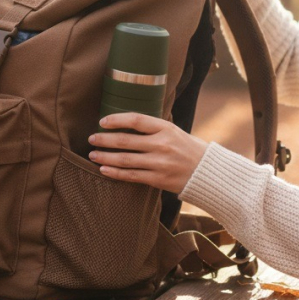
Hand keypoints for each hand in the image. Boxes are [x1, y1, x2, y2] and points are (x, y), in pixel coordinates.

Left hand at [88, 113, 208, 193]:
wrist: (207, 173)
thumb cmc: (188, 149)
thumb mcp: (174, 132)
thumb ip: (153, 128)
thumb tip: (126, 123)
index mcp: (166, 128)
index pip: (135, 120)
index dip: (116, 120)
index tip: (103, 122)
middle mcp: (162, 145)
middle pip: (126, 140)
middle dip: (104, 139)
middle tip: (91, 139)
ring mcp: (159, 163)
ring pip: (125, 159)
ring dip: (105, 156)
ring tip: (92, 155)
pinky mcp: (158, 179)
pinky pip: (131, 176)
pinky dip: (115, 172)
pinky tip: (103, 169)